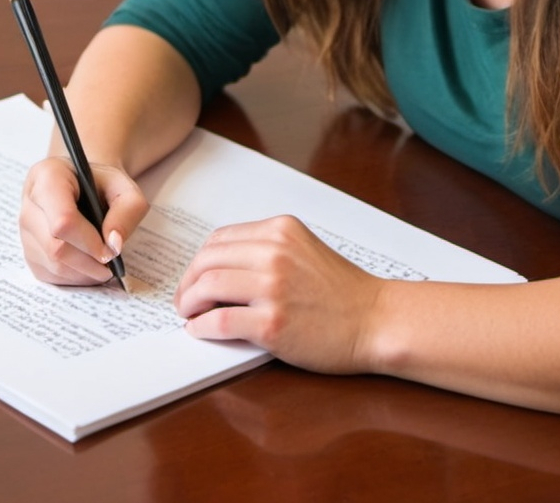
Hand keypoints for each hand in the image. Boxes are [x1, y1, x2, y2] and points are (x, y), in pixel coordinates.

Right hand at [19, 155, 147, 284]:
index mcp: (50, 176)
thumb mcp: (125, 186)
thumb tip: (113, 244)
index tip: (111, 251)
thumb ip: (128, 210)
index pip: (62, 220)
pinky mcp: (28, 251)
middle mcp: (30, 202)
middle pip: (55, 247)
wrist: (84, 186)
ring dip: (84, 273)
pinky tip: (90, 266)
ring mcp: (24, 229)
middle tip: (112, 262)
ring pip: (52, 265)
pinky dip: (74, 277)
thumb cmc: (103, 184)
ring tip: (104, 265)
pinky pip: (50, 274)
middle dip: (89, 262)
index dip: (89, 241)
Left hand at [173, 215, 381, 372]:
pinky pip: (220, 321)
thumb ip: (266, 250)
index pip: (220, 239)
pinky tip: (200, 331)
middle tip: (184, 301)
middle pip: (207, 260)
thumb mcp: (303, 250)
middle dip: (188, 282)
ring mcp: (273, 287)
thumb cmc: (341, 291)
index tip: (194, 278)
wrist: (375, 319)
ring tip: (189, 315)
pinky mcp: (272, 323)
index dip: (199, 261)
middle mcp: (275, 252)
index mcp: (280, 229)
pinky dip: (201, 326)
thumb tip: (218, 268)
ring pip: (207, 286)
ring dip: (189, 303)